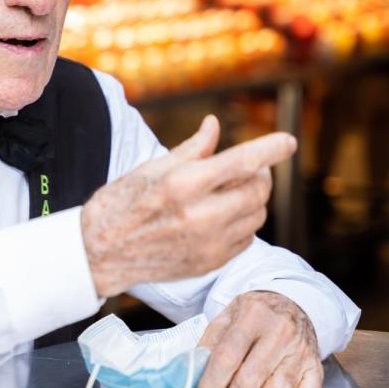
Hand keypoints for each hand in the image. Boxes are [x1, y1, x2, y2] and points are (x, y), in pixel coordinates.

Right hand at [80, 116, 296, 296]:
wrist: (100, 252)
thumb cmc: (121, 203)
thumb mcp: (151, 168)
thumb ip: (192, 149)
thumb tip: (214, 125)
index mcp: (183, 184)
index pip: (242, 162)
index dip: (270, 149)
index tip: (288, 141)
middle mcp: (200, 216)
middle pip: (257, 189)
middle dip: (260, 173)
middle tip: (247, 166)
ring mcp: (207, 243)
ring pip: (257, 214)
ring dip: (253, 198)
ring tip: (230, 190)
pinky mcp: (209, 262)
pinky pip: (246, 237)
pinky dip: (243, 221)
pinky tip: (222, 215)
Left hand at [197, 291, 322, 387]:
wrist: (291, 303)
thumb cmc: (253, 315)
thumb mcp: (226, 317)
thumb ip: (209, 344)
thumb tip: (193, 377)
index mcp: (252, 315)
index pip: (227, 357)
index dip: (211, 384)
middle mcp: (280, 332)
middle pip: (249, 380)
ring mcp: (301, 352)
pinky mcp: (316, 369)